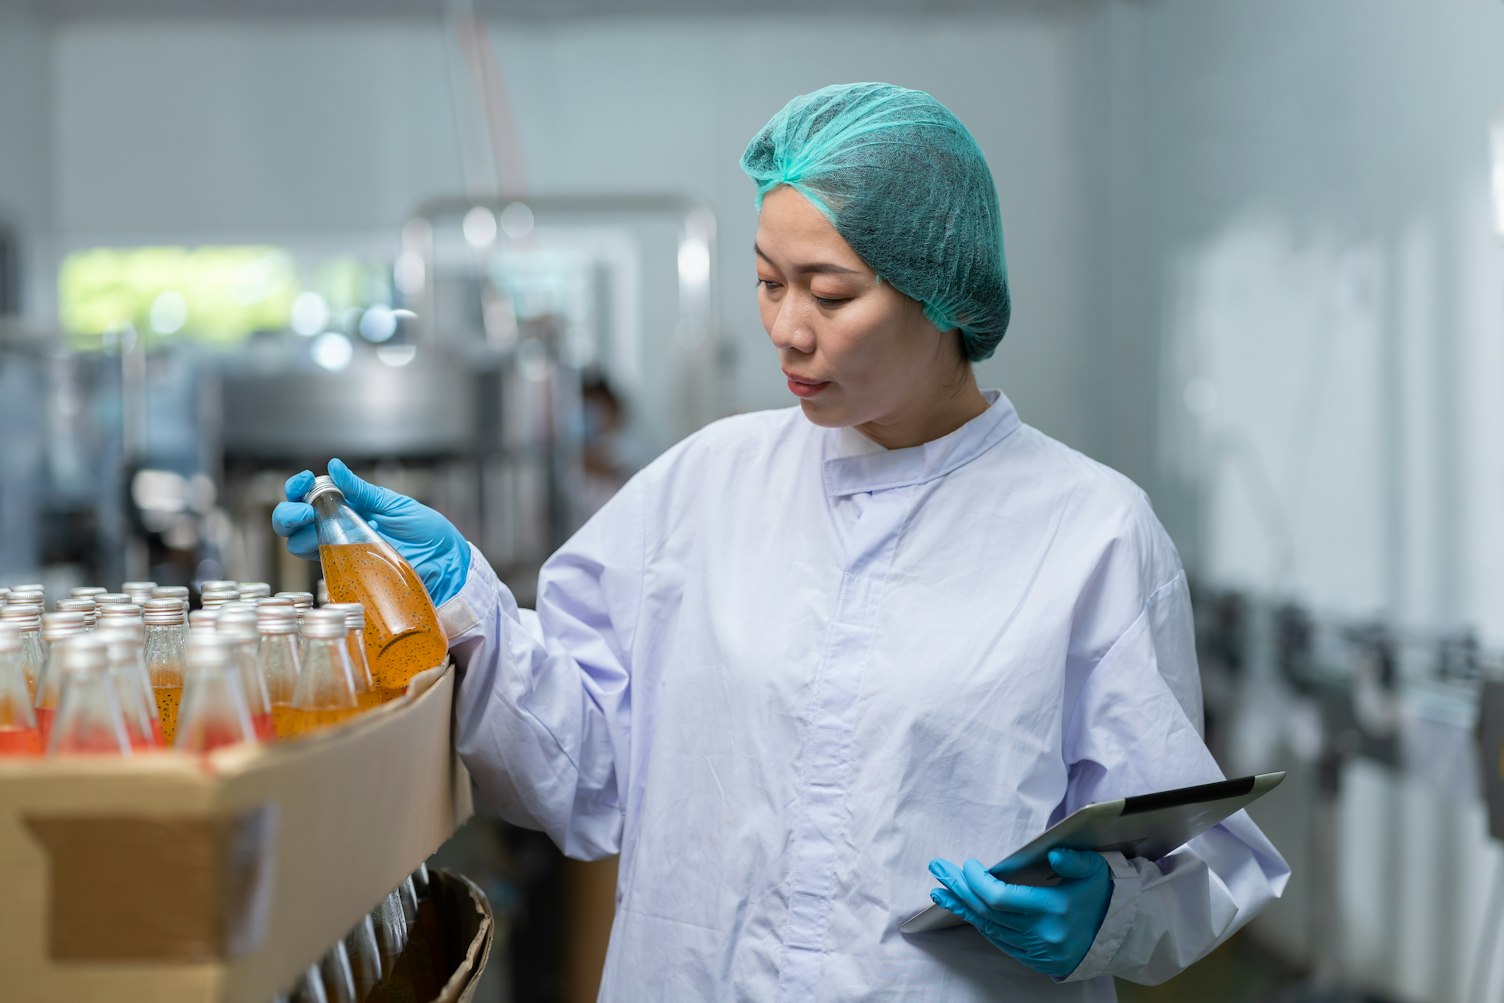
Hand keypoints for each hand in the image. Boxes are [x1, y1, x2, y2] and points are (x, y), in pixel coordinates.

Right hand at [271, 457, 470, 604]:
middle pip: (296, 521)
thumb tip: (333, 467)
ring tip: (311, 524)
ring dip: (296, 532)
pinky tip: (319, 545)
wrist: (446, 564)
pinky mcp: (349, 573)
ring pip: (299, 543)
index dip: (299, 487)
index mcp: (351, 506)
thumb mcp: (396, 505)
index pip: (313, 494)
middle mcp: (340, 528)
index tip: (303, 482)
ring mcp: (342, 551)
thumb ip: (363, 491)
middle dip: (288, 512)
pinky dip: (311, 554)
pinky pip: (320, 565)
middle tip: (303, 510)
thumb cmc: (427, 532)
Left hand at [928, 849, 1111, 978]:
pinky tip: (967, 911)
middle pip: (987, 913)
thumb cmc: (1102, 894)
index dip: (976, 881)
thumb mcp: (1095, 868)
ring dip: (963, 909)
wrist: (1120, 933)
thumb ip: (1074, 859)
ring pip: (989, 930)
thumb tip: (1053, 853)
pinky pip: (1000, 942)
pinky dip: (981, 925)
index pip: (1000, 898)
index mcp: (1053, 909)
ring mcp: (1038, 951)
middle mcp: (1042, 934)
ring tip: (941, 892)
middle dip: (959, 890)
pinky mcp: (1036, 960)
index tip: (967, 864)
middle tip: (938, 870)